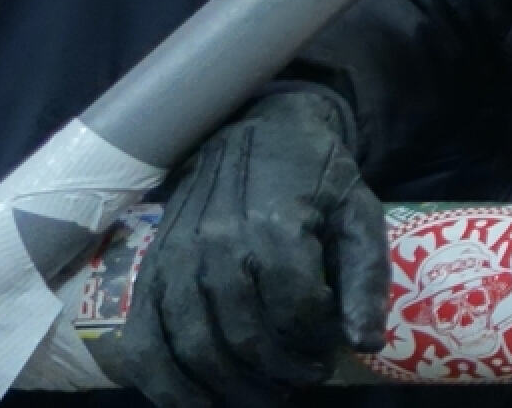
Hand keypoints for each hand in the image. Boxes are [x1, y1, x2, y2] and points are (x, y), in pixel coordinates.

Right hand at [110, 87, 387, 407]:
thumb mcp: (358, 211)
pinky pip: (143, 343)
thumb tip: (366, 344)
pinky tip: (197, 402)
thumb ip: (367, 274)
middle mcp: (218, 245)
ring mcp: (175, 260)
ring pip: (194, 348)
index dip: (315, 342)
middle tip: (302, 379)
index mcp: (276, 226)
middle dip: (279, 373)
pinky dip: (166, 385)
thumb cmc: (315, 176)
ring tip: (264, 394)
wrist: (254, 131)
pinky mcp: (148, 272)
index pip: (294, 309)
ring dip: (230, 388)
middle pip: (244, 336)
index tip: (330, 350)